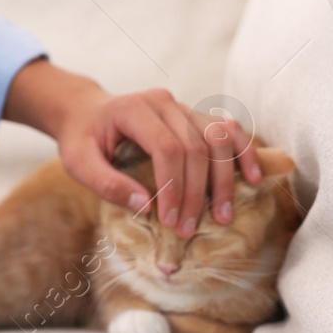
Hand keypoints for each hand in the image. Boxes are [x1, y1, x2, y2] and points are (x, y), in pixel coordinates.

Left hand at [2, 59, 262, 236]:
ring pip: (217, 136)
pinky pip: (227, 129)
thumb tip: (147, 206)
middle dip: (196, 192)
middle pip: (195, 146)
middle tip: (189, 229)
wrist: (85, 112)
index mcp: (131, 109)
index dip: (174, 186)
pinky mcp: (194, 115)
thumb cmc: (81, 139)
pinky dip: (243, 152)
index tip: (172, 221)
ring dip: (225, 178)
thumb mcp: (78, 163)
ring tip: (223, 214)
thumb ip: (107, 183)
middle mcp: (161, 102)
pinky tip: (253, 178)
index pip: (166, 147)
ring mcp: (181, 106)